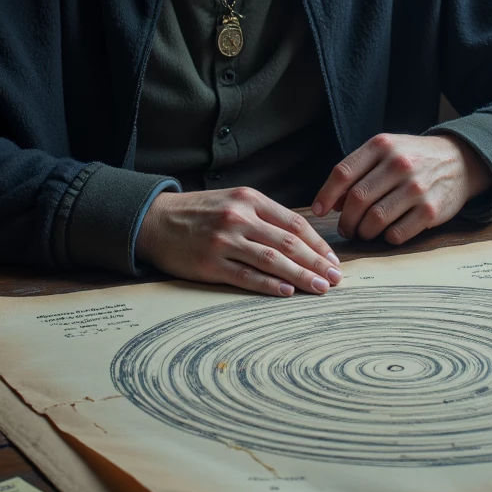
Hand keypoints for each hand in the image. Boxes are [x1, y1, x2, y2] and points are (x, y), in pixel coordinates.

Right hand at [135, 187, 341, 297]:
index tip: (333, 259)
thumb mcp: (233, 201)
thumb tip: (300, 239)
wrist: (155, 220)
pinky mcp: (210, 264)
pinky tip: (287, 292)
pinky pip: (246, 276)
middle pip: (289, 242)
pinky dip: (269, 285)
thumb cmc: (200, 212)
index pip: (294, 222)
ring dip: (300, 276)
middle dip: (316, 262)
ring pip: (272, 260)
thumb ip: (263, 216)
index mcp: (249, 199)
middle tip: (336, 278)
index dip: (317, 243)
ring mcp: (224, 241)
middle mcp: (239, 217)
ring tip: (320, 288)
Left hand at [311, 133, 491, 244]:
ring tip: (364, 232)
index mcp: (382, 145)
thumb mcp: (385, 152)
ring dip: (363, 232)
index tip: (319, 211)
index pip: (343, 172)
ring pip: (374, 219)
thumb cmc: (413, 158)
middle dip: (345, 220)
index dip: (326, 195)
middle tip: (345, 229)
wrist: (459, 161)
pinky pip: (396, 234)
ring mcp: (416, 187)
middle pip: (356, 199)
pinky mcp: (431, 210)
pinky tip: (387, 233)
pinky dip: (386, 238)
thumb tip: (332, 203)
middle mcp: (399, 163)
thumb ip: (358, 171)